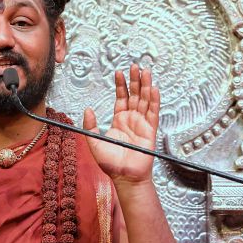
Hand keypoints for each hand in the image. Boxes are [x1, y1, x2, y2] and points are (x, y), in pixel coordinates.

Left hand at [83, 64, 159, 184]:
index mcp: (119, 121)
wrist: (124, 177)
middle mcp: (131, 120)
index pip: (121, 98)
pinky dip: (154, 100)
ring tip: (145, 72)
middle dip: (135, 80)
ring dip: (145, 86)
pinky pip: (153, 113)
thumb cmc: (111, 164)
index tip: (119, 73)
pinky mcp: (150, 131)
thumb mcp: (94, 142)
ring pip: (145, 100)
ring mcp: (142, 124)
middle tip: (135, 66)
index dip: (120, 85)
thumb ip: (90, 126)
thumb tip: (87, 110)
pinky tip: (154, 89)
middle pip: (135, 95)